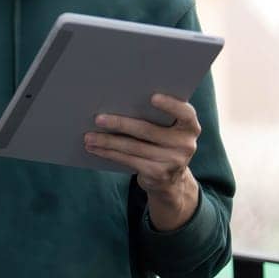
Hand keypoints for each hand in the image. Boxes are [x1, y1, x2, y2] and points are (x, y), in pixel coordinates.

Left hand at [83, 93, 201, 228]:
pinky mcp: (158, 174)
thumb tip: (117, 100)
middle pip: (147, 130)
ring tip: (88, 136)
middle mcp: (185, 144)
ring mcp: (173, 161)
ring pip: (133, 147)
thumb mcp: (167, 131)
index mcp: (190, 127)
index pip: (185, 113)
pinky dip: (109, 153)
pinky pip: (128, 160)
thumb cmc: (162, 144)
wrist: (171, 180)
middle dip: (119, 123)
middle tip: (98, 119)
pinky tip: (95, 148)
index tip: (152, 97)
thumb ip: (155, 117)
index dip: (170, 105)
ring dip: (107, 141)